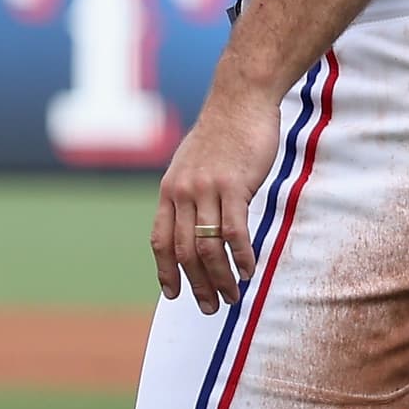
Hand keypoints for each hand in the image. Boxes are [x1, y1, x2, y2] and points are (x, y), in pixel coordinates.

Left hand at [152, 84, 280, 313]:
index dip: (165, 270)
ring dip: (219, 278)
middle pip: (182, 251)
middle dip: (196, 284)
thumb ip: (189, 194)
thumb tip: (194, 221)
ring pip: (206, 246)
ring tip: (232, 297)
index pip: (159, 240)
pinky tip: (249, 271)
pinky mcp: (233, 185)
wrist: (239, 101)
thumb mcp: (192, 165)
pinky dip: (240, 256)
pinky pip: (233, 231)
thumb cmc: (221, 134)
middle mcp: (181, 193)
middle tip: (211, 307)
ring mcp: (205, 189)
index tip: (172, 294)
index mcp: (169, 191)